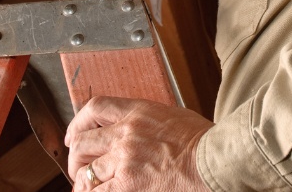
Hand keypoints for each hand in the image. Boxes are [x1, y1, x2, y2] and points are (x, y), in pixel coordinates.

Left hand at [64, 96, 213, 191]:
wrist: (215, 161)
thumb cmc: (205, 142)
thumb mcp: (172, 117)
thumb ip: (148, 122)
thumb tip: (136, 132)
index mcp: (138, 112)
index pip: (95, 108)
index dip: (78, 122)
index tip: (75, 134)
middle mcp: (126, 133)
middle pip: (83, 142)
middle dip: (76, 156)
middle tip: (78, 166)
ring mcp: (124, 160)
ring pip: (86, 171)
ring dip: (83, 180)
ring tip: (87, 187)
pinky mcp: (127, 186)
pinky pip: (96, 191)